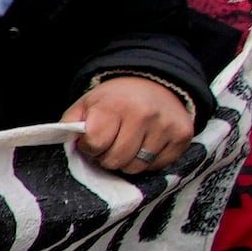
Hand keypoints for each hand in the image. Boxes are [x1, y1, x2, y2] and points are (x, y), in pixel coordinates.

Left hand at [62, 74, 193, 176]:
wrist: (154, 83)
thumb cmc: (115, 99)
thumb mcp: (87, 104)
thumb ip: (72, 124)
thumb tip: (69, 145)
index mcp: (114, 105)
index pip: (95, 143)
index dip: (90, 147)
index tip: (93, 141)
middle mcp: (143, 115)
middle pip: (116, 160)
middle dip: (108, 157)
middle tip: (111, 145)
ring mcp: (165, 126)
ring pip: (137, 167)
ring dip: (128, 162)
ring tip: (128, 145)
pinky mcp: (182, 136)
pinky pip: (159, 166)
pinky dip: (149, 162)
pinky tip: (146, 145)